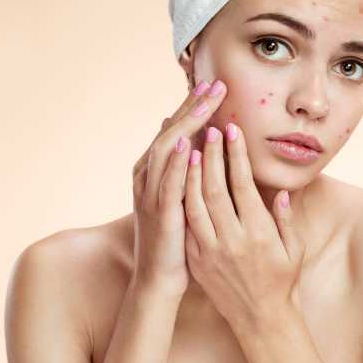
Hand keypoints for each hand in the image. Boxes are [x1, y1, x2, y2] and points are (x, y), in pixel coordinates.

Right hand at [129, 79, 226, 298]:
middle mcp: (148, 177)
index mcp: (155, 173)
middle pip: (170, 132)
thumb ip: (185, 174)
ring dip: (187, 124)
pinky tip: (186, 144)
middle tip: (214, 83)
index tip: (213, 86)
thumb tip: (194, 145)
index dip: (192, 107)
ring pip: (166, 150)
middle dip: (192, 106)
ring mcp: (151, 194)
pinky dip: (175, 162)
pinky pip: (167, 183)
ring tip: (206, 102)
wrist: (159, 278)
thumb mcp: (181, 200)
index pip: (175, 131)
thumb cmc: (176, 240)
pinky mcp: (160, 213)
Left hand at [182, 121, 306, 329]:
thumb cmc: (283, 281)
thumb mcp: (294, 250)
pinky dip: (182, 199)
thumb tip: (278, 191)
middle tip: (210, 129)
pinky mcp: (197, 261)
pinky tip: (180, 180)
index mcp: (259, 234)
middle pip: (215, 189)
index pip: (243, 185)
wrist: (261, 320)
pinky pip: (186, 224)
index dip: (236, 156)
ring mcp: (210, 251)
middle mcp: (232, 240)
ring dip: (191, 173)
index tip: (232, 131)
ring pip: (195, 204)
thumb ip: (286, 219)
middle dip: (210, 156)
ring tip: (191, 146)